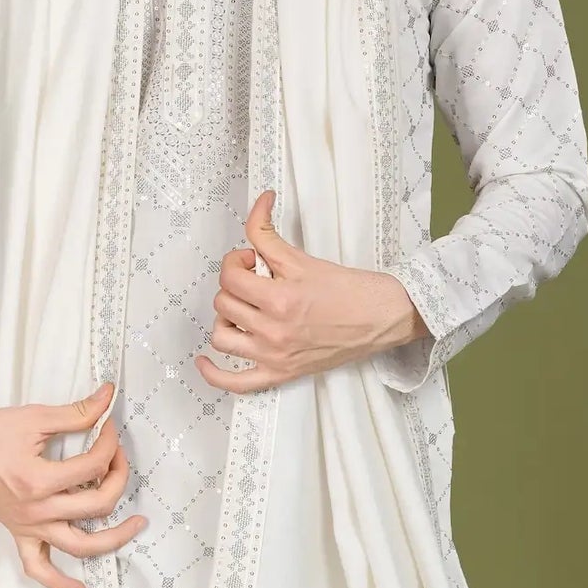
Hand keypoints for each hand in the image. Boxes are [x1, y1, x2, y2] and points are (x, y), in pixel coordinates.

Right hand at [0, 382, 146, 587]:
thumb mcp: (33, 418)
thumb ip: (76, 412)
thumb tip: (109, 396)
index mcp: (38, 480)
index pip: (93, 466)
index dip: (109, 444)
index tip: (108, 428)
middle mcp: (36, 510)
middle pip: (97, 505)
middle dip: (118, 477)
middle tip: (119, 457)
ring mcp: (29, 527)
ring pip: (80, 546)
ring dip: (113, 538)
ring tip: (136, 525)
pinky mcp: (19, 535)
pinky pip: (38, 569)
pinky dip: (59, 583)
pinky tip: (79, 587)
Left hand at [194, 192, 428, 392]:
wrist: (383, 319)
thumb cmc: (353, 290)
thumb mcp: (305, 258)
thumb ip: (270, 235)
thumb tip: (259, 203)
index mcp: (279, 299)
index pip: (230, 276)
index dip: (236, 262)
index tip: (252, 260)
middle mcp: (273, 331)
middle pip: (224, 303)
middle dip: (234, 285)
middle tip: (256, 280)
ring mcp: (275, 356)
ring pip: (222, 337)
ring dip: (225, 318)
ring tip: (242, 309)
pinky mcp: (282, 374)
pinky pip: (236, 383)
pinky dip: (214, 374)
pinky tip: (204, 360)